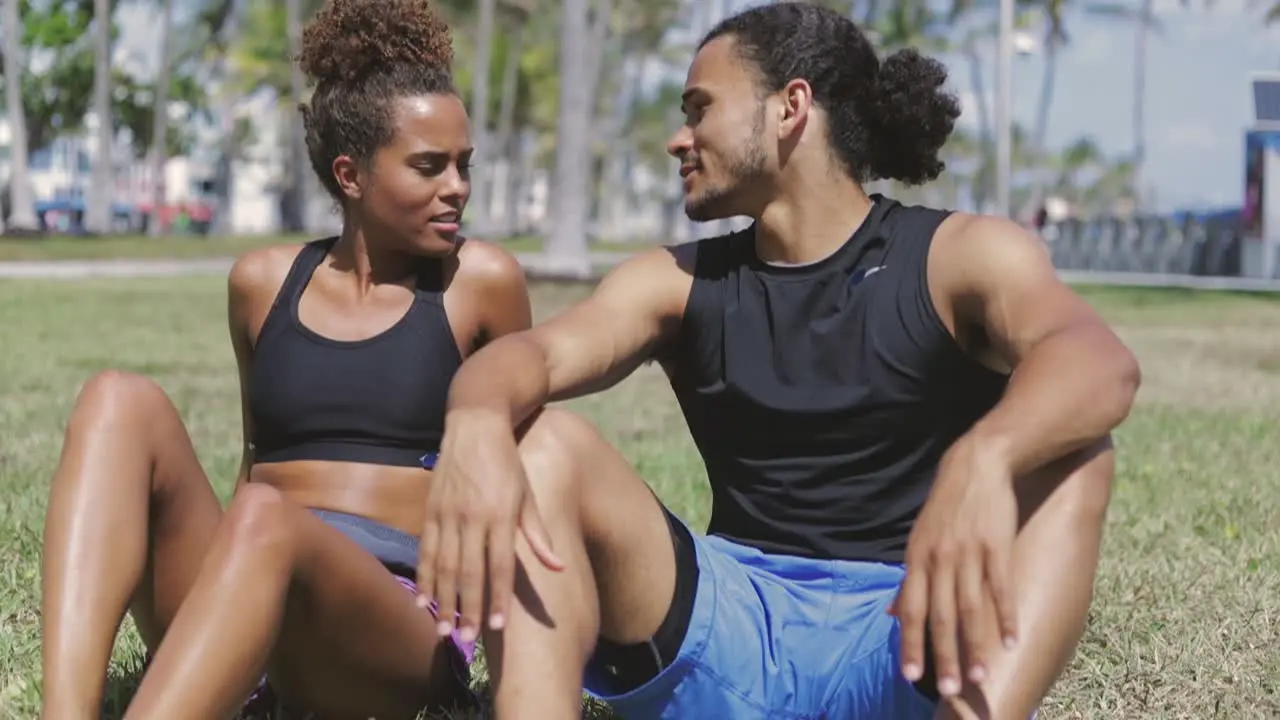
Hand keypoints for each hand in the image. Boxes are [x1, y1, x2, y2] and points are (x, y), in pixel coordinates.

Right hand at [416, 409, 564, 643]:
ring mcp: (448, 513)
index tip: (496, 627)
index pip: (499, 565)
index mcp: (500, 515)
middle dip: (468, 608)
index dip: (498, 598)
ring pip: (443, 565)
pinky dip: (424, 577)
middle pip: (468, 572)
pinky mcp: (431, 509)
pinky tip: (423, 601)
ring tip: (443, 630)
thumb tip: (557, 568)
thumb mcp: (528, 495)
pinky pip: (426, 550)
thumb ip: (538, 535)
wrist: (475, 425)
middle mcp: (472, 517)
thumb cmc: (508, 463)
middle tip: (466, 640)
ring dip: (443, 600)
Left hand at [890, 436, 1018, 698]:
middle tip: (950, 688)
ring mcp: (968, 554)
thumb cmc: (945, 508)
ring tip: (980, 676)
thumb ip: (909, 580)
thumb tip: (892, 614)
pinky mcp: (996, 547)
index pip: (912, 609)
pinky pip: (1000, 589)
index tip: (911, 676)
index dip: (911, 643)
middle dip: (943, 655)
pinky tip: (1010, 641)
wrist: (976, 465)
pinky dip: (1005, 617)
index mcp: (917, 559)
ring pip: (970, 609)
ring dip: (976, 646)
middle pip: (940, 616)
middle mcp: (939, 559)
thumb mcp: (918, 540)